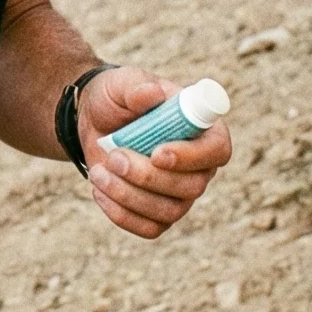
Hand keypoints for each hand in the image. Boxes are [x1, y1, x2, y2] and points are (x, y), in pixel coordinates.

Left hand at [77, 68, 230, 239]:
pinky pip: (150, 228)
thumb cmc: (116, 98)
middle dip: (147, 176)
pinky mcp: (158, 214)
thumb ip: (136, 86)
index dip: (192, 157)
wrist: (93, 123)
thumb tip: (151, 94)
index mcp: (202, 128)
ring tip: (99, 171)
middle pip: (191, 187)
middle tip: (114, 156)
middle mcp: (199, 165)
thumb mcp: (121, 83)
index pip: (217, 150)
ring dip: (128, 195)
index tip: (157, 153)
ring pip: (169, 211)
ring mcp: (181, 193)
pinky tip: (100, 190)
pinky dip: (121, 213)